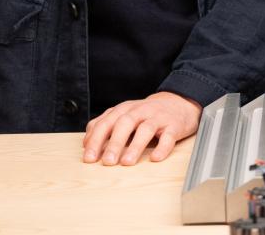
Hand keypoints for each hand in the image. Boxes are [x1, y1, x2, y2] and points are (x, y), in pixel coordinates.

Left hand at [82, 91, 201, 165]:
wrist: (178, 103)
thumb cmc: (146, 114)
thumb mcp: (124, 115)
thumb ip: (105, 125)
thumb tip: (86, 143)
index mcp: (124, 110)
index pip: (106, 123)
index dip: (96, 140)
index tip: (89, 158)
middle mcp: (140, 111)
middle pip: (125, 124)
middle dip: (114, 143)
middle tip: (107, 162)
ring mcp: (158, 117)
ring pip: (145, 129)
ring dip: (135, 146)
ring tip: (126, 162)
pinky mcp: (174, 125)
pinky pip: (168, 137)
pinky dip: (162, 148)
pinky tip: (155, 158)